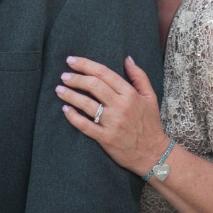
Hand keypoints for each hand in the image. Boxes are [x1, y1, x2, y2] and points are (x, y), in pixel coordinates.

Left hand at [55, 55, 169, 176]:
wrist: (153, 153)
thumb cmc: (150, 123)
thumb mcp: (150, 96)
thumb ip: (139, 76)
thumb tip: (127, 58)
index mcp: (129, 93)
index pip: (104, 73)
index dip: (85, 65)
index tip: (72, 60)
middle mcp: (120, 106)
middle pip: (93, 85)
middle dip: (75, 78)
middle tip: (64, 76)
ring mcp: (112, 123)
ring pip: (86, 104)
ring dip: (70, 95)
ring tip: (59, 89)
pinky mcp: (106, 138)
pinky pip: (85, 126)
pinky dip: (73, 117)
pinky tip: (65, 109)